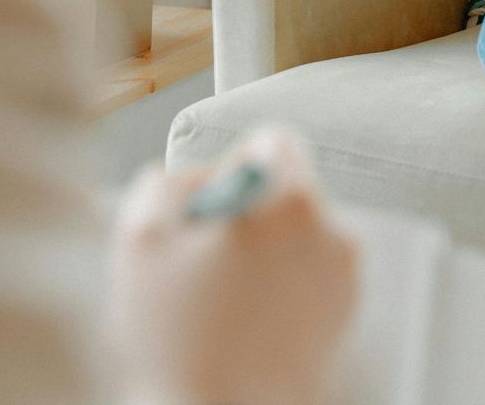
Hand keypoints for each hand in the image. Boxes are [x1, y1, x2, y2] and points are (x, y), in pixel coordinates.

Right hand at [108, 128, 360, 404]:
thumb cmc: (182, 343)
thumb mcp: (141, 237)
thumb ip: (168, 181)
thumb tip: (194, 177)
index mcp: (287, 201)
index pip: (271, 141)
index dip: (229, 167)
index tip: (211, 203)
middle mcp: (330, 232)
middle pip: (284, 191)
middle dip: (246, 215)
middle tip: (204, 261)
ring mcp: (343, 278)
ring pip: (295, 237)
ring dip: (264, 253)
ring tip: (222, 302)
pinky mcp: (344, 316)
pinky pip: (307, 278)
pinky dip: (281, 289)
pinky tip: (245, 323)